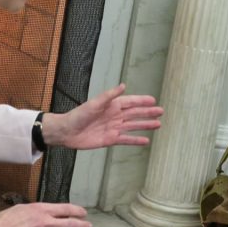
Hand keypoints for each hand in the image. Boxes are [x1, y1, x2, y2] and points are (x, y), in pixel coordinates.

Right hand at [0, 203, 91, 226]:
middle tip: (88, 226)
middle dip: (83, 225)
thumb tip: (53, 211)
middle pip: (71, 224)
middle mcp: (47, 223)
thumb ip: (41, 209)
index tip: (83, 213)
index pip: (67, 209)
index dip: (78, 211)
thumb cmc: (9, 218)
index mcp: (43, 210)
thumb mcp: (26, 207)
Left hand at [45, 83, 162, 149]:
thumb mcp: (94, 103)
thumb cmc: (78, 115)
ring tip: (158, 124)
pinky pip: (126, 140)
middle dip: (148, 112)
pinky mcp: (110, 139)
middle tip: (161, 111)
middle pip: (135, 114)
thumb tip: (123, 86)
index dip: (142, 101)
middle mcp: (115, 116)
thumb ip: (109, 95)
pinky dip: (136, 140)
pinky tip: (145, 140)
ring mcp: (114, 128)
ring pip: (133, 126)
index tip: (153, 100)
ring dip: (145, 125)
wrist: (67, 132)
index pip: (131, 102)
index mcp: (112, 105)